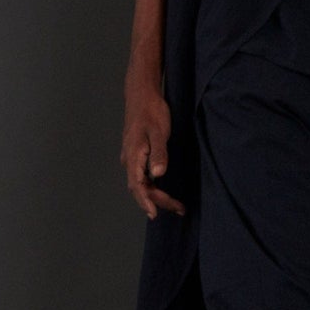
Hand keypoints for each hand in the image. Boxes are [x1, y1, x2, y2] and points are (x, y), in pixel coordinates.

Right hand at [121, 83, 186, 219]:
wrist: (142, 95)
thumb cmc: (151, 111)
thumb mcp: (159, 132)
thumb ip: (159, 154)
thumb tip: (158, 175)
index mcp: (133, 156)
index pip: (138, 185)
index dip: (146, 201)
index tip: (155, 214)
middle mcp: (129, 160)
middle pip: (140, 188)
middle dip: (158, 201)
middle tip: (180, 209)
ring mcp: (131, 157)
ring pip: (141, 184)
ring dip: (156, 196)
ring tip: (176, 205)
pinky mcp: (136, 154)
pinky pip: (142, 177)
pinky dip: (152, 187)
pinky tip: (163, 190)